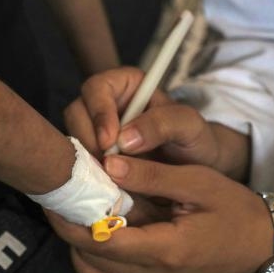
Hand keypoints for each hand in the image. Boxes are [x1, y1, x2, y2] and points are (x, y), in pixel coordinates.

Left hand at [47, 156, 273, 272]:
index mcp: (165, 249)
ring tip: (78, 208)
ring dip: (80, 243)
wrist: (265, 245)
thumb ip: (152, 175)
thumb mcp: (198, 182)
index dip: (69, 218)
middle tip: (61, 195)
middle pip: (90, 261)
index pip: (100, 240)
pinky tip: (100, 227)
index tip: (56, 191)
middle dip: (68, 228)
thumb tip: (108, 162)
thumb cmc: (234, 209)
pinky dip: (96, 256)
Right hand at [64, 67, 248, 179]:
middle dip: (88, 140)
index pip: (97, 88)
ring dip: (87, 159)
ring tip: (110, 179)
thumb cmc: (196, 139)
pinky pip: (80, 161)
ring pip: (74, 138)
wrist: (199, 170)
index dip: (99, 112)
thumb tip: (124, 139)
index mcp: (125, 84)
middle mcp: (106, 103)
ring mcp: (97, 130)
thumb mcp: (189, 126)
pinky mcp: (94, 156)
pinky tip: (108, 187)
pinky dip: (90, 175)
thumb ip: (162, 124)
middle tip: (106, 165)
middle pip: (77, 112)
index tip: (110, 141)